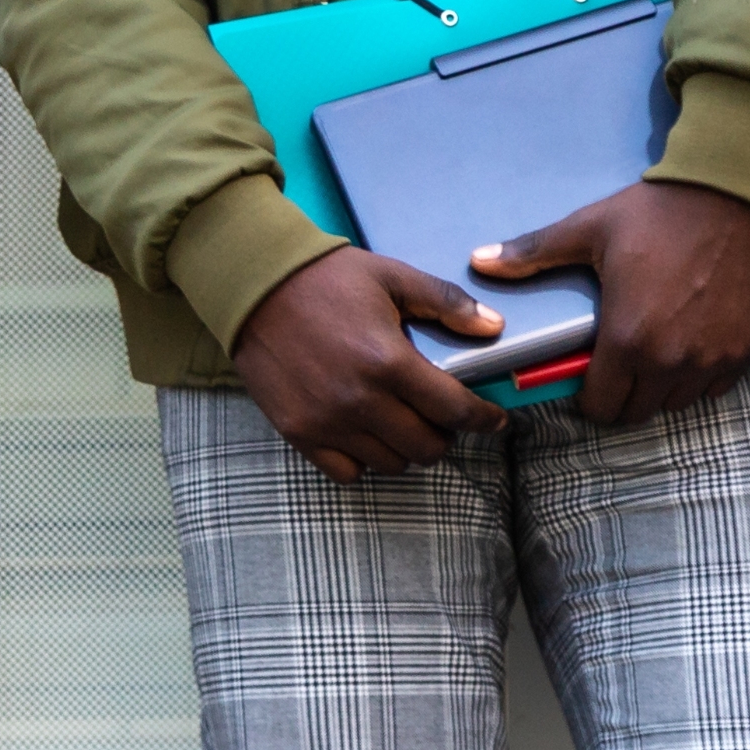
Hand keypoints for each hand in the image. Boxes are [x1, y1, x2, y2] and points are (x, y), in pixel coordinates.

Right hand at [228, 245, 507, 479]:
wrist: (255, 286)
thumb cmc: (327, 279)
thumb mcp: (393, 277)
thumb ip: (446, 303)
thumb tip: (494, 329)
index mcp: (389, 362)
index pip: (454, 410)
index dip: (483, 420)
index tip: (493, 420)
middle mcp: (360, 401)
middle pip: (426, 448)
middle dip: (444, 434)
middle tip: (440, 416)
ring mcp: (327, 423)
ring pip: (391, 463)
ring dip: (405, 448)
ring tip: (402, 422)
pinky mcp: (299, 433)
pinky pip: (347, 472)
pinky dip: (364, 461)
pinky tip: (366, 435)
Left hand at [473, 179, 749, 426]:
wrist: (730, 192)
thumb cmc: (655, 212)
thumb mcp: (589, 229)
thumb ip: (533, 253)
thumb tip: (478, 261)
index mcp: (626, 340)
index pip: (600, 407)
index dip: (590, 397)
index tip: (591, 375)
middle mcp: (668, 361)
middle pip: (637, 412)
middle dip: (623, 397)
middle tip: (620, 367)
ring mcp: (708, 359)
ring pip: (676, 403)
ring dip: (661, 389)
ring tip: (654, 356)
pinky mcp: (741, 349)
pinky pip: (713, 388)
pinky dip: (699, 378)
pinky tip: (689, 348)